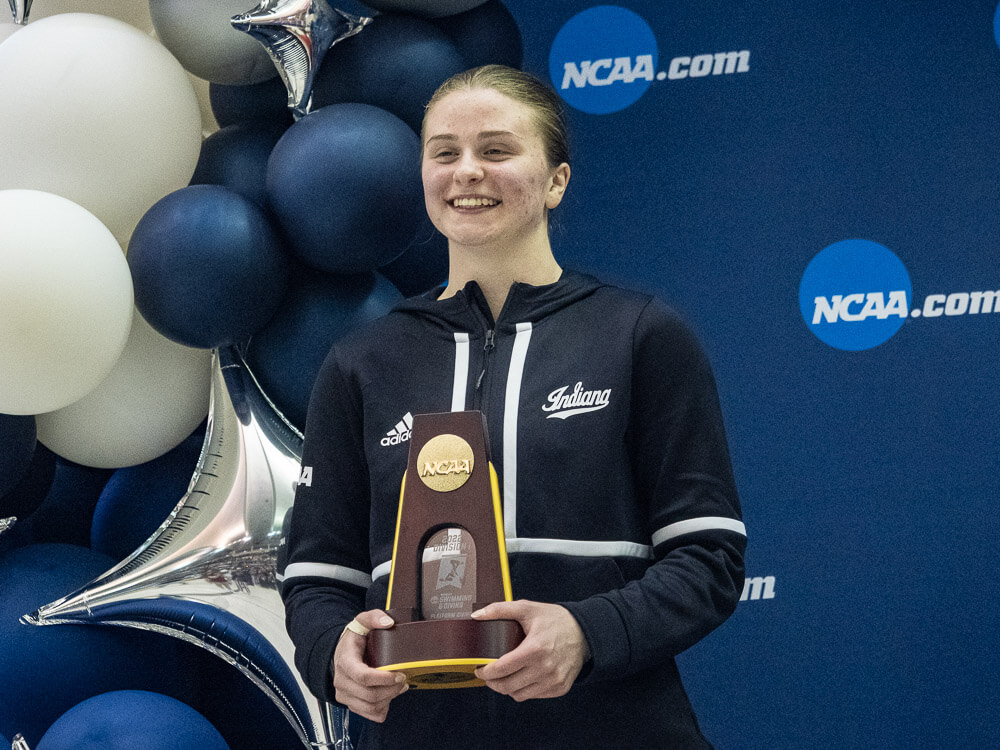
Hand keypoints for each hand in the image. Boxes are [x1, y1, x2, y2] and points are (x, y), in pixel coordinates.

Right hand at [332, 609, 407, 721]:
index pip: (363, 677)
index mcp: (345, 662)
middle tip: (404, 679)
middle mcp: (342, 682)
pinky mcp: (351, 704)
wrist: (341, 653)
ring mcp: (345, 695)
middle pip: (369, 695)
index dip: (383, 679)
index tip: (399, 673)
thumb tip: (388, 622)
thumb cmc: (354, 639)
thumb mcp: (361, 622)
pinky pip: (370, 714)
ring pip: (371, 707)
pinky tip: (390, 694)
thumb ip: (373, 617)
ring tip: (400, 686)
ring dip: (390, 698)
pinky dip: (384, 708)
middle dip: (391, 689)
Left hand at [472, 600, 588, 700]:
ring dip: (507, 688)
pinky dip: (524, 689)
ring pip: (519, 695)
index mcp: (535, 648)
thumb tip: (476, 615)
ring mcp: (554, 680)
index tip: (479, 669)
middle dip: (492, 683)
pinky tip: (522, 677)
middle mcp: (545, 668)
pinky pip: (534, 696)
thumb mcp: (527, 608)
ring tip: (504, 677)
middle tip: (488, 675)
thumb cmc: (554, 619)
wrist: (584, 632)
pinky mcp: (560, 688)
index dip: (485, 672)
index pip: (501, 669)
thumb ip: (500, 610)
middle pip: (507, 686)